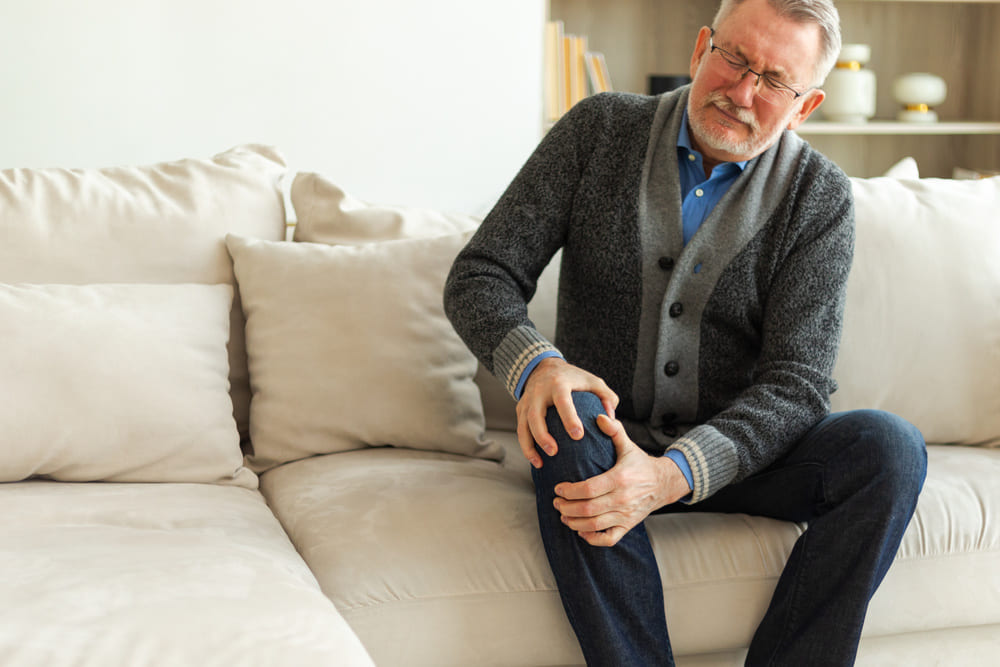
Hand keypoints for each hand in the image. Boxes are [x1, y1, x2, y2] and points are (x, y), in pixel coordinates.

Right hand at [516, 357, 617, 468]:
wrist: (543, 367)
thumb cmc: (573, 378)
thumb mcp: (592, 381)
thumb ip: (606, 397)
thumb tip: (610, 418)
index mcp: (558, 384)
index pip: (562, 401)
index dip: (569, 418)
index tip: (578, 436)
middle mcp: (539, 392)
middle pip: (535, 415)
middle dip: (543, 435)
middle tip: (554, 452)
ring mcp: (527, 401)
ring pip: (523, 425)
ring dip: (530, 446)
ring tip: (540, 462)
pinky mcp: (520, 409)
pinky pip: (520, 430)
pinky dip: (526, 447)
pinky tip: (536, 461)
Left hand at [553, 414, 690, 546]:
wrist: (663, 483)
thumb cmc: (640, 463)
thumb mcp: (628, 444)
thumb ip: (613, 430)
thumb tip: (598, 415)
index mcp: (620, 479)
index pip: (589, 489)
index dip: (570, 491)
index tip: (558, 488)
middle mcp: (623, 499)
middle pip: (588, 509)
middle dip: (567, 508)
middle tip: (556, 503)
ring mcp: (626, 515)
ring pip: (595, 525)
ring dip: (574, 523)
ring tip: (563, 515)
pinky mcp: (628, 526)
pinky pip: (609, 538)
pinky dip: (593, 538)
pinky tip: (581, 531)